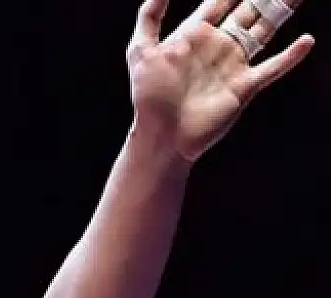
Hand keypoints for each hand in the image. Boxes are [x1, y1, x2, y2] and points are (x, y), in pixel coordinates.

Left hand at [126, 0, 313, 162]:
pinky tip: (306, 41)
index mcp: (193, 35)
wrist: (162, 134)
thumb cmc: (148, 95)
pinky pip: (273, 67)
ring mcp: (233, 65)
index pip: (218, 2)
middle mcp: (217, 46)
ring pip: (264, 31)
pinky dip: (291, 56)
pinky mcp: (245, 86)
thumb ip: (150, 16)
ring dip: (281, 12)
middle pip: (248, 12)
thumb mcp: (140, 50)